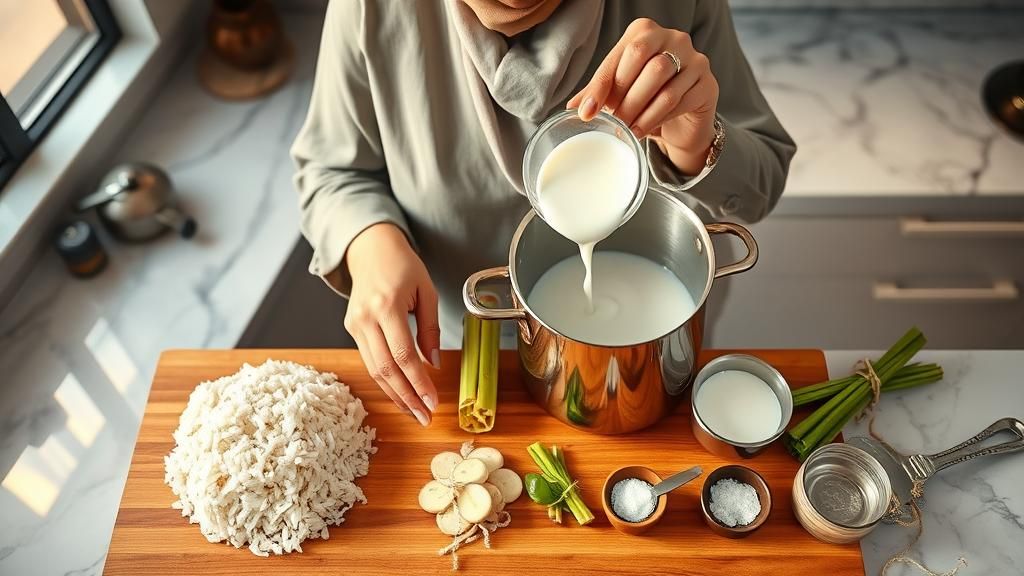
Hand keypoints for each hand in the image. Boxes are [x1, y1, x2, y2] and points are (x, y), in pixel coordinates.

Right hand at [344, 223, 439, 425]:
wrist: (371, 250)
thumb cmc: (403, 266)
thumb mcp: (427, 291)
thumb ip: (431, 328)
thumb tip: (433, 363)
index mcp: (386, 306)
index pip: (403, 355)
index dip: (418, 382)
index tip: (433, 401)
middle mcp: (366, 318)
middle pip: (386, 369)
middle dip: (406, 397)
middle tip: (424, 417)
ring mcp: (354, 325)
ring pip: (374, 370)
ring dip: (395, 394)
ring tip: (414, 412)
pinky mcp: (351, 329)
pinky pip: (370, 360)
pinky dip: (386, 380)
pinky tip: (401, 392)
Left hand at [567, 18, 719, 175]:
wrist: (684, 119)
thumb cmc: (649, 98)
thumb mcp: (621, 92)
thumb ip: (599, 94)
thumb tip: (573, 107)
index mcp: (645, 32)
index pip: (620, 54)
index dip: (600, 85)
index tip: (587, 112)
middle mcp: (673, 38)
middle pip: (642, 59)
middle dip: (623, 95)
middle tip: (612, 121)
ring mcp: (694, 59)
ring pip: (662, 82)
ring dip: (639, 110)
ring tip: (626, 130)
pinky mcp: (707, 84)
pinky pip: (679, 101)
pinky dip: (657, 118)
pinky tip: (643, 131)